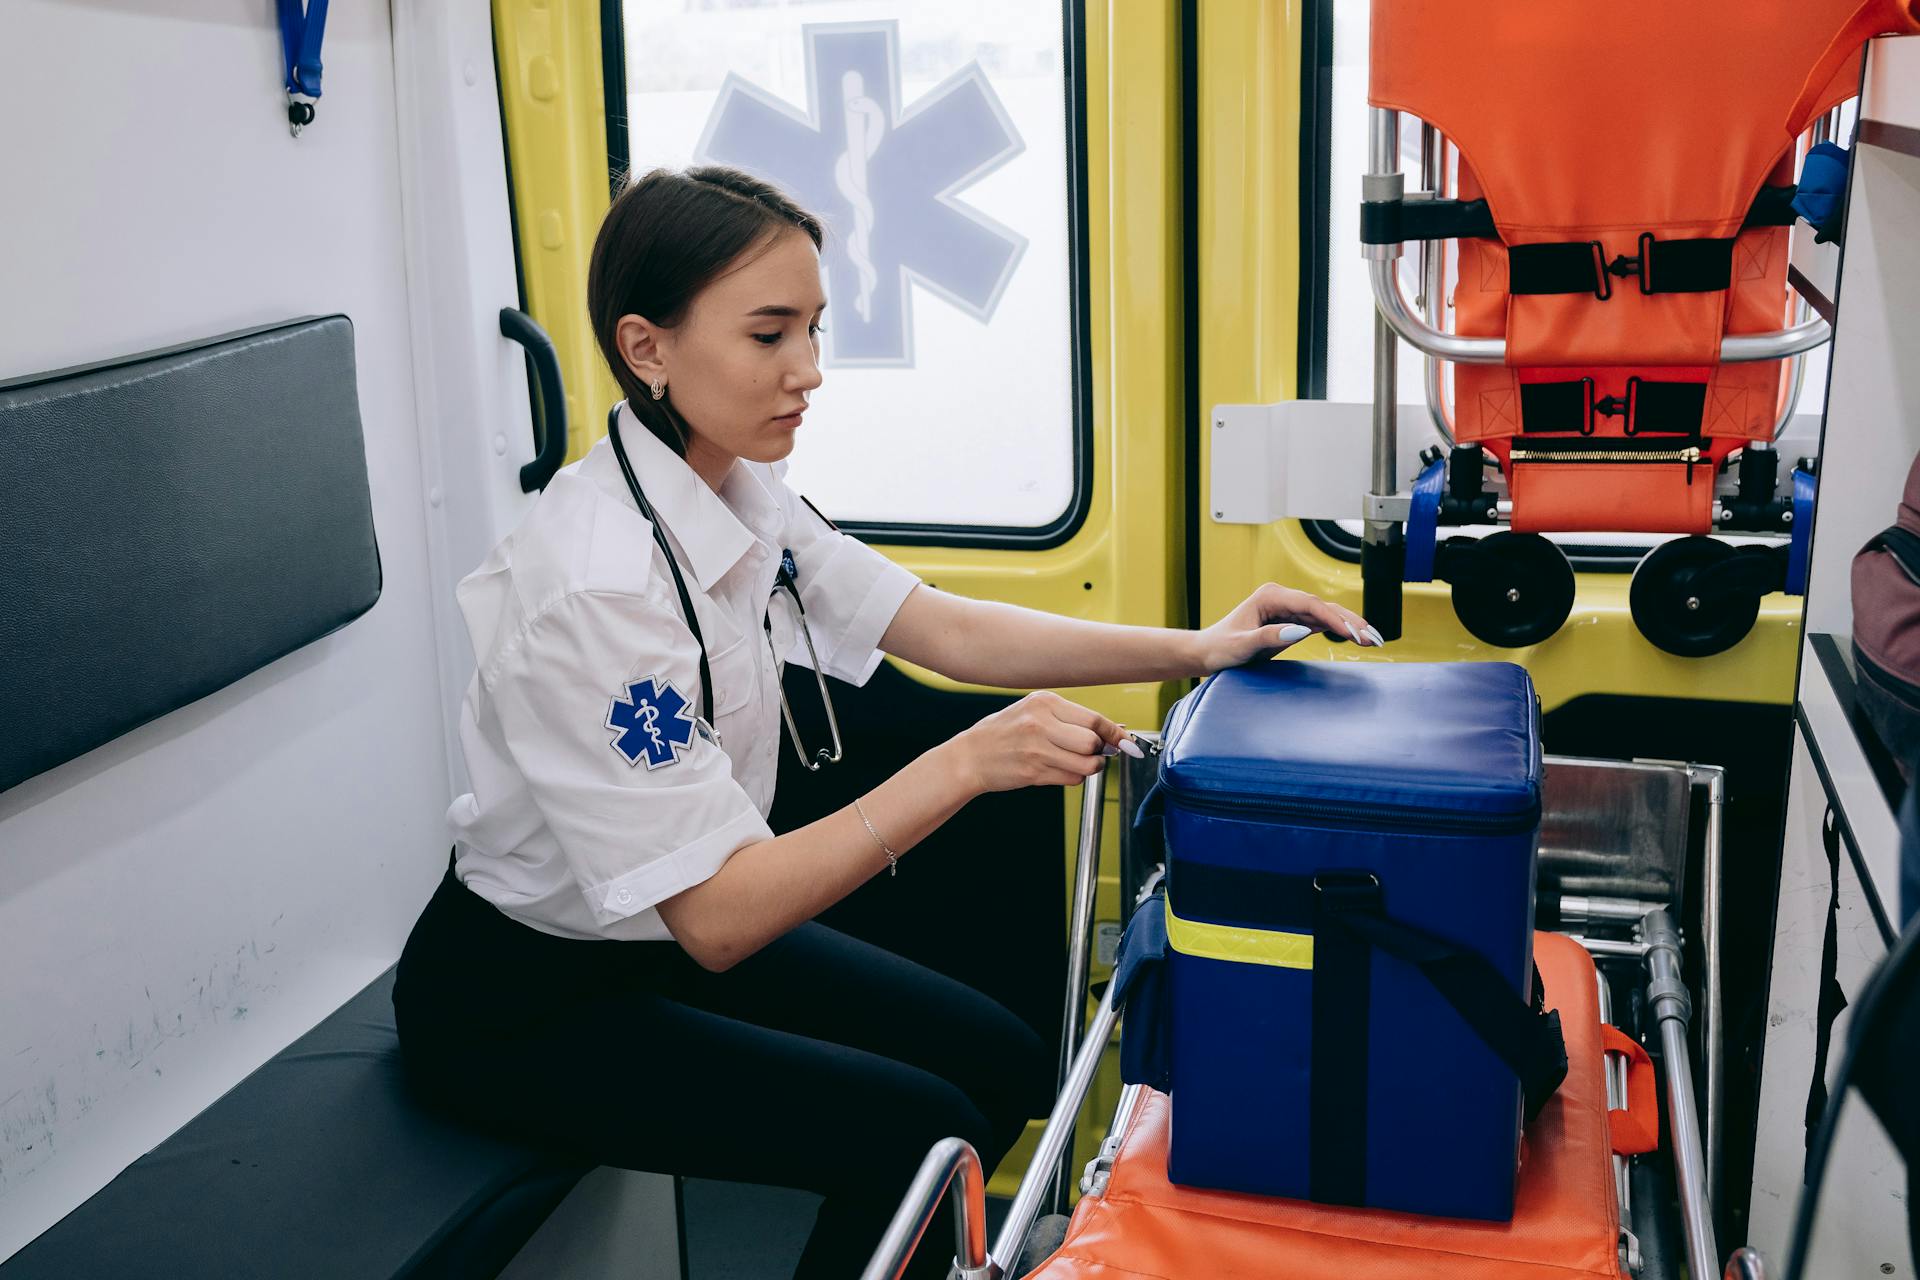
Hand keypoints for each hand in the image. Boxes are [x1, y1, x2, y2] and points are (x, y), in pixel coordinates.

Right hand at [950, 691, 1135, 794]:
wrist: (970, 756)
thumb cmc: (1004, 733)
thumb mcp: (1034, 713)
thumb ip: (1070, 719)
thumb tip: (1113, 730)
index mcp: (1044, 702)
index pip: (1093, 719)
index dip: (1114, 734)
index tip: (1126, 742)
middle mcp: (1041, 723)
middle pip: (1092, 742)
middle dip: (1099, 752)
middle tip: (1093, 753)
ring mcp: (1036, 749)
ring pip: (1086, 764)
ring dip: (1090, 768)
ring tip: (1077, 763)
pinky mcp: (1033, 772)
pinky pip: (1071, 779)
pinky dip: (1073, 778)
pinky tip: (1057, 770)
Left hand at [1195, 582, 1382, 672]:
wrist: (1209, 652)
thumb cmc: (1220, 648)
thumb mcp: (1242, 646)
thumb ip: (1269, 637)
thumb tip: (1301, 631)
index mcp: (1270, 596)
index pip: (1310, 604)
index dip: (1334, 618)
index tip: (1353, 634)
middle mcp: (1281, 597)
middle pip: (1323, 606)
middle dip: (1350, 622)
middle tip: (1374, 639)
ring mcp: (1288, 608)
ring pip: (1326, 613)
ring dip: (1349, 626)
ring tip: (1373, 640)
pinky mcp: (1291, 620)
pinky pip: (1320, 622)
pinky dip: (1339, 630)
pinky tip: (1357, 638)